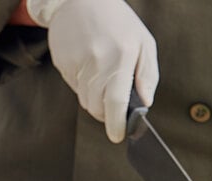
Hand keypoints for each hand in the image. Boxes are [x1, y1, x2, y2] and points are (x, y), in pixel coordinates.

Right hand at [26, 0, 158, 142]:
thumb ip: (147, 75)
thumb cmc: (116, 21)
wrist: (81, 0)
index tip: (117, 135)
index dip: (116, 124)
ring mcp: (77, 65)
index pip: (116, 102)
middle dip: (106, 112)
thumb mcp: (143, 42)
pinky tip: (88, 65)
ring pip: (85, 101)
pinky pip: (74, 88)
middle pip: (97, 108)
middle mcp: (97, 63)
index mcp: (121, 57)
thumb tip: (145, 103)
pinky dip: (83, 85)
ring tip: (101, 75)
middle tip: (113, 102)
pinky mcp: (63, 66)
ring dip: (95, 99)